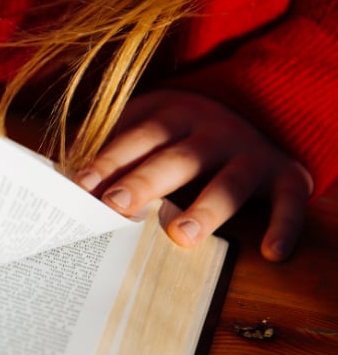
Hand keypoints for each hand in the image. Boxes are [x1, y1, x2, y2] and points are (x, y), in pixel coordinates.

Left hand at [73, 90, 312, 260]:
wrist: (266, 101)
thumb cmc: (187, 128)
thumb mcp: (153, 119)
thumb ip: (116, 142)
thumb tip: (64, 174)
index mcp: (174, 115)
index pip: (137, 137)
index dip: (110, 159)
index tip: (82, 186)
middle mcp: (212, 132)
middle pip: (176, 159)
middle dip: (145, 182)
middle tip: (116, 207)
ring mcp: (251, 153)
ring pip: (230, 182)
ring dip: (207, 209)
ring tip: (181, 237)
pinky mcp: (286, 174)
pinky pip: (290, 199)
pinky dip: (284, 226)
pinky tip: (271, 253)